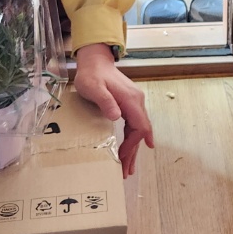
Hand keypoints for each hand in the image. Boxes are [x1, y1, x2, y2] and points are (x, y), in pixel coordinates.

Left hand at [73, 43, 153, 176]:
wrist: (95, 61)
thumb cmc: (92, 74)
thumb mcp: (94, 87)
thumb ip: (105, 101)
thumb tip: (117, 116)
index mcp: (131, 100)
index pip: (139, 127)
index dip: (133, 144)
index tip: (122, 157)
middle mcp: (137, 102)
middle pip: (141, 132)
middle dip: (134, 153)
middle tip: (126, 172)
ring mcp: (134, 103)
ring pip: (138, 130)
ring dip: (134, 149)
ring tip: (128, 167)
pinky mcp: (129, 104)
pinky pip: (134, 125)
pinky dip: (133, 139)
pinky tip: (133, 149)